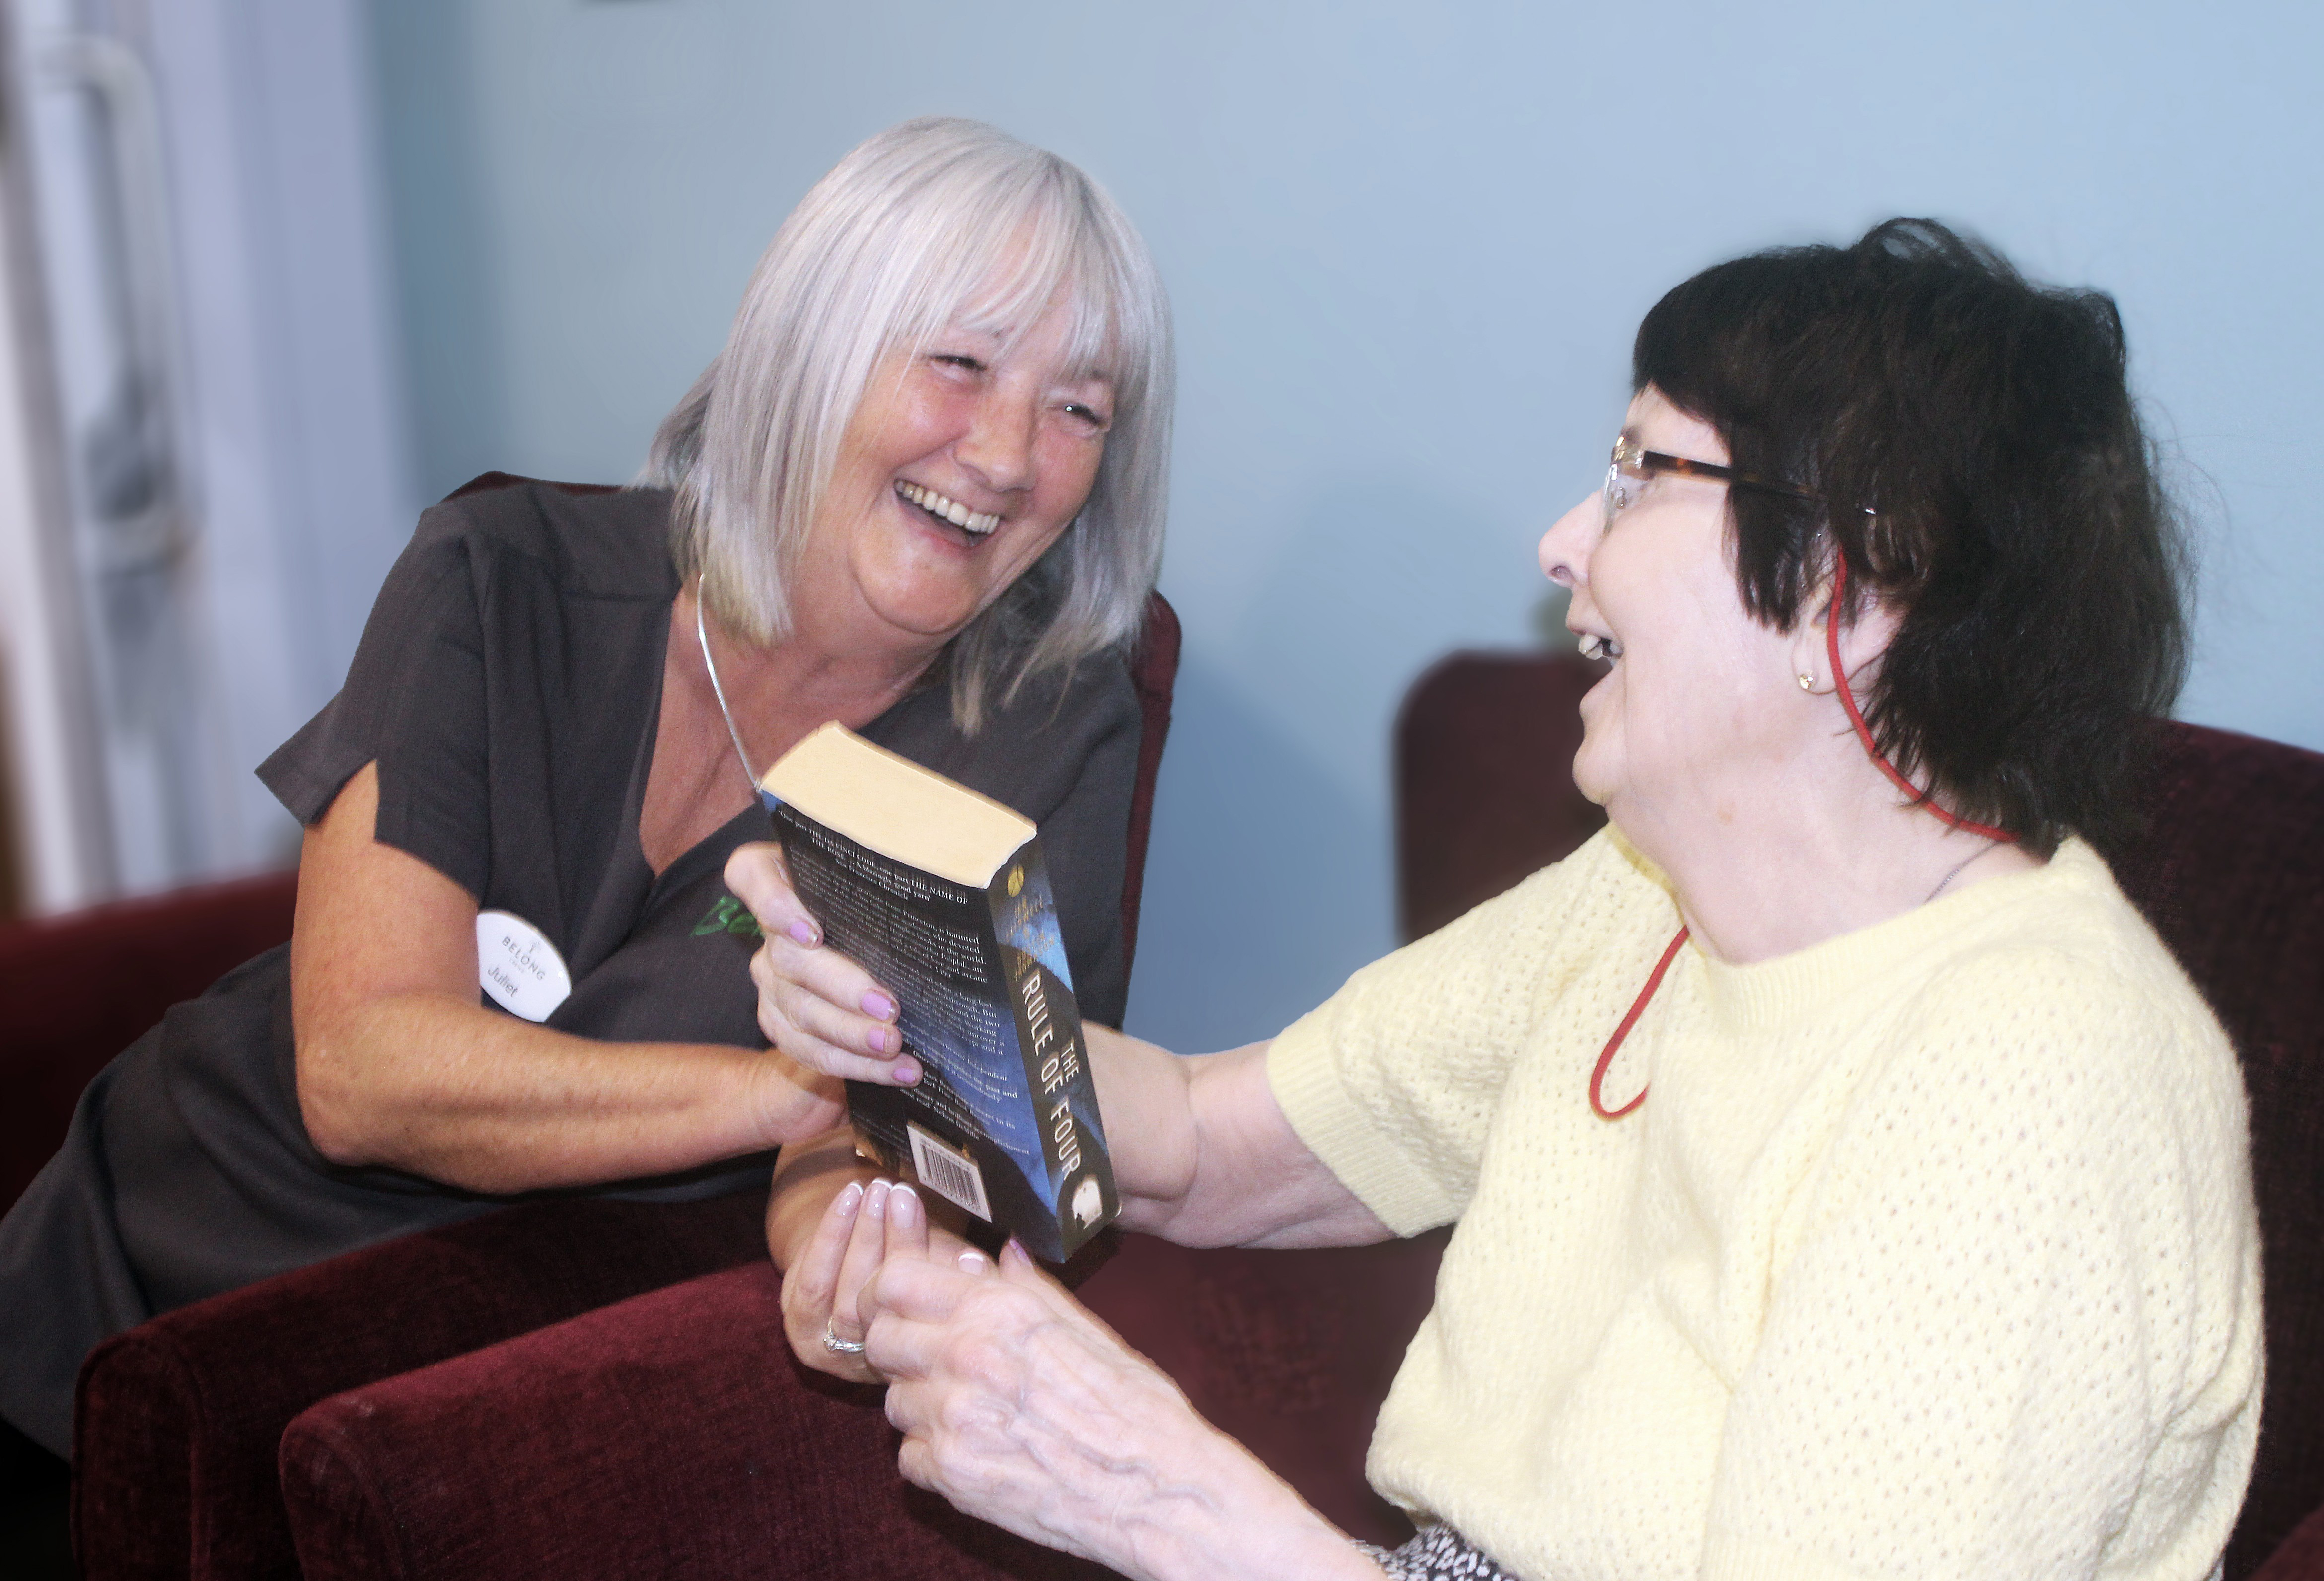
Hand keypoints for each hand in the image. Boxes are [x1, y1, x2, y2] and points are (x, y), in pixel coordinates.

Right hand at [725, 841, 919, 1085]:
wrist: (865, 959)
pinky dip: (855, 1064)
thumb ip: (891, 880)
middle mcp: (770, 930)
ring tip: (894, 1045)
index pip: (751, 875)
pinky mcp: (779, 1020)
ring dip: (850, 1034)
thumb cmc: (883, 907)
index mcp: (782, 878)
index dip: (774, 903)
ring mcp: (771, 978)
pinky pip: (809, 1048)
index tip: (812, 931)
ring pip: (801, 1010)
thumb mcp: (884, 885)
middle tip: (888, 1008)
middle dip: (841, 987)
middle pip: (790, 958)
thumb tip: (950, 878)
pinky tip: (895, 1070)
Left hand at [778, 1174, 979, 1382]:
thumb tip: (972, 1262)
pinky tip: (850, 1198)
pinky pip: (812, 1280)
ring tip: (879, 1191)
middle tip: (905, 1198)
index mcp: (916, 1364)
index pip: (927, 1326)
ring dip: (864, 1235)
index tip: (958, 1244)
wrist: (854, 1262)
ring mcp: (828, 1349)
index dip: (942, 1286)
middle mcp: (870, 1365)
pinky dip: (832, 1235)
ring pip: (847, 1295)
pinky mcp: (798, 1323)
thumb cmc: (915, 1269)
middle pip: (885, 1309)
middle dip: (897, 1246)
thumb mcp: (947, 1274)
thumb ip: (963, 1273)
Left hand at [862, 1243, 1355, 1580]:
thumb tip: (998, 1253)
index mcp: (1001, 1309)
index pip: (895, 1279)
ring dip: (922, 1404)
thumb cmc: (1135, 1406)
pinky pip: (909, 1456)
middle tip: (934, 1360)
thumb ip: (1028, 1289)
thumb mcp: (1087, 1329)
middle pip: (879, 1338)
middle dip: (900, 1347)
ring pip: (892, 1401)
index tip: (899, 1303)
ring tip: (973, 1412)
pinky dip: (935, 1455)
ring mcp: (954, 1418)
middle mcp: (968, 1356)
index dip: (889, 1289)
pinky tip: (980, 1450)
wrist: (1158, 1489)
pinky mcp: (952, 1474)